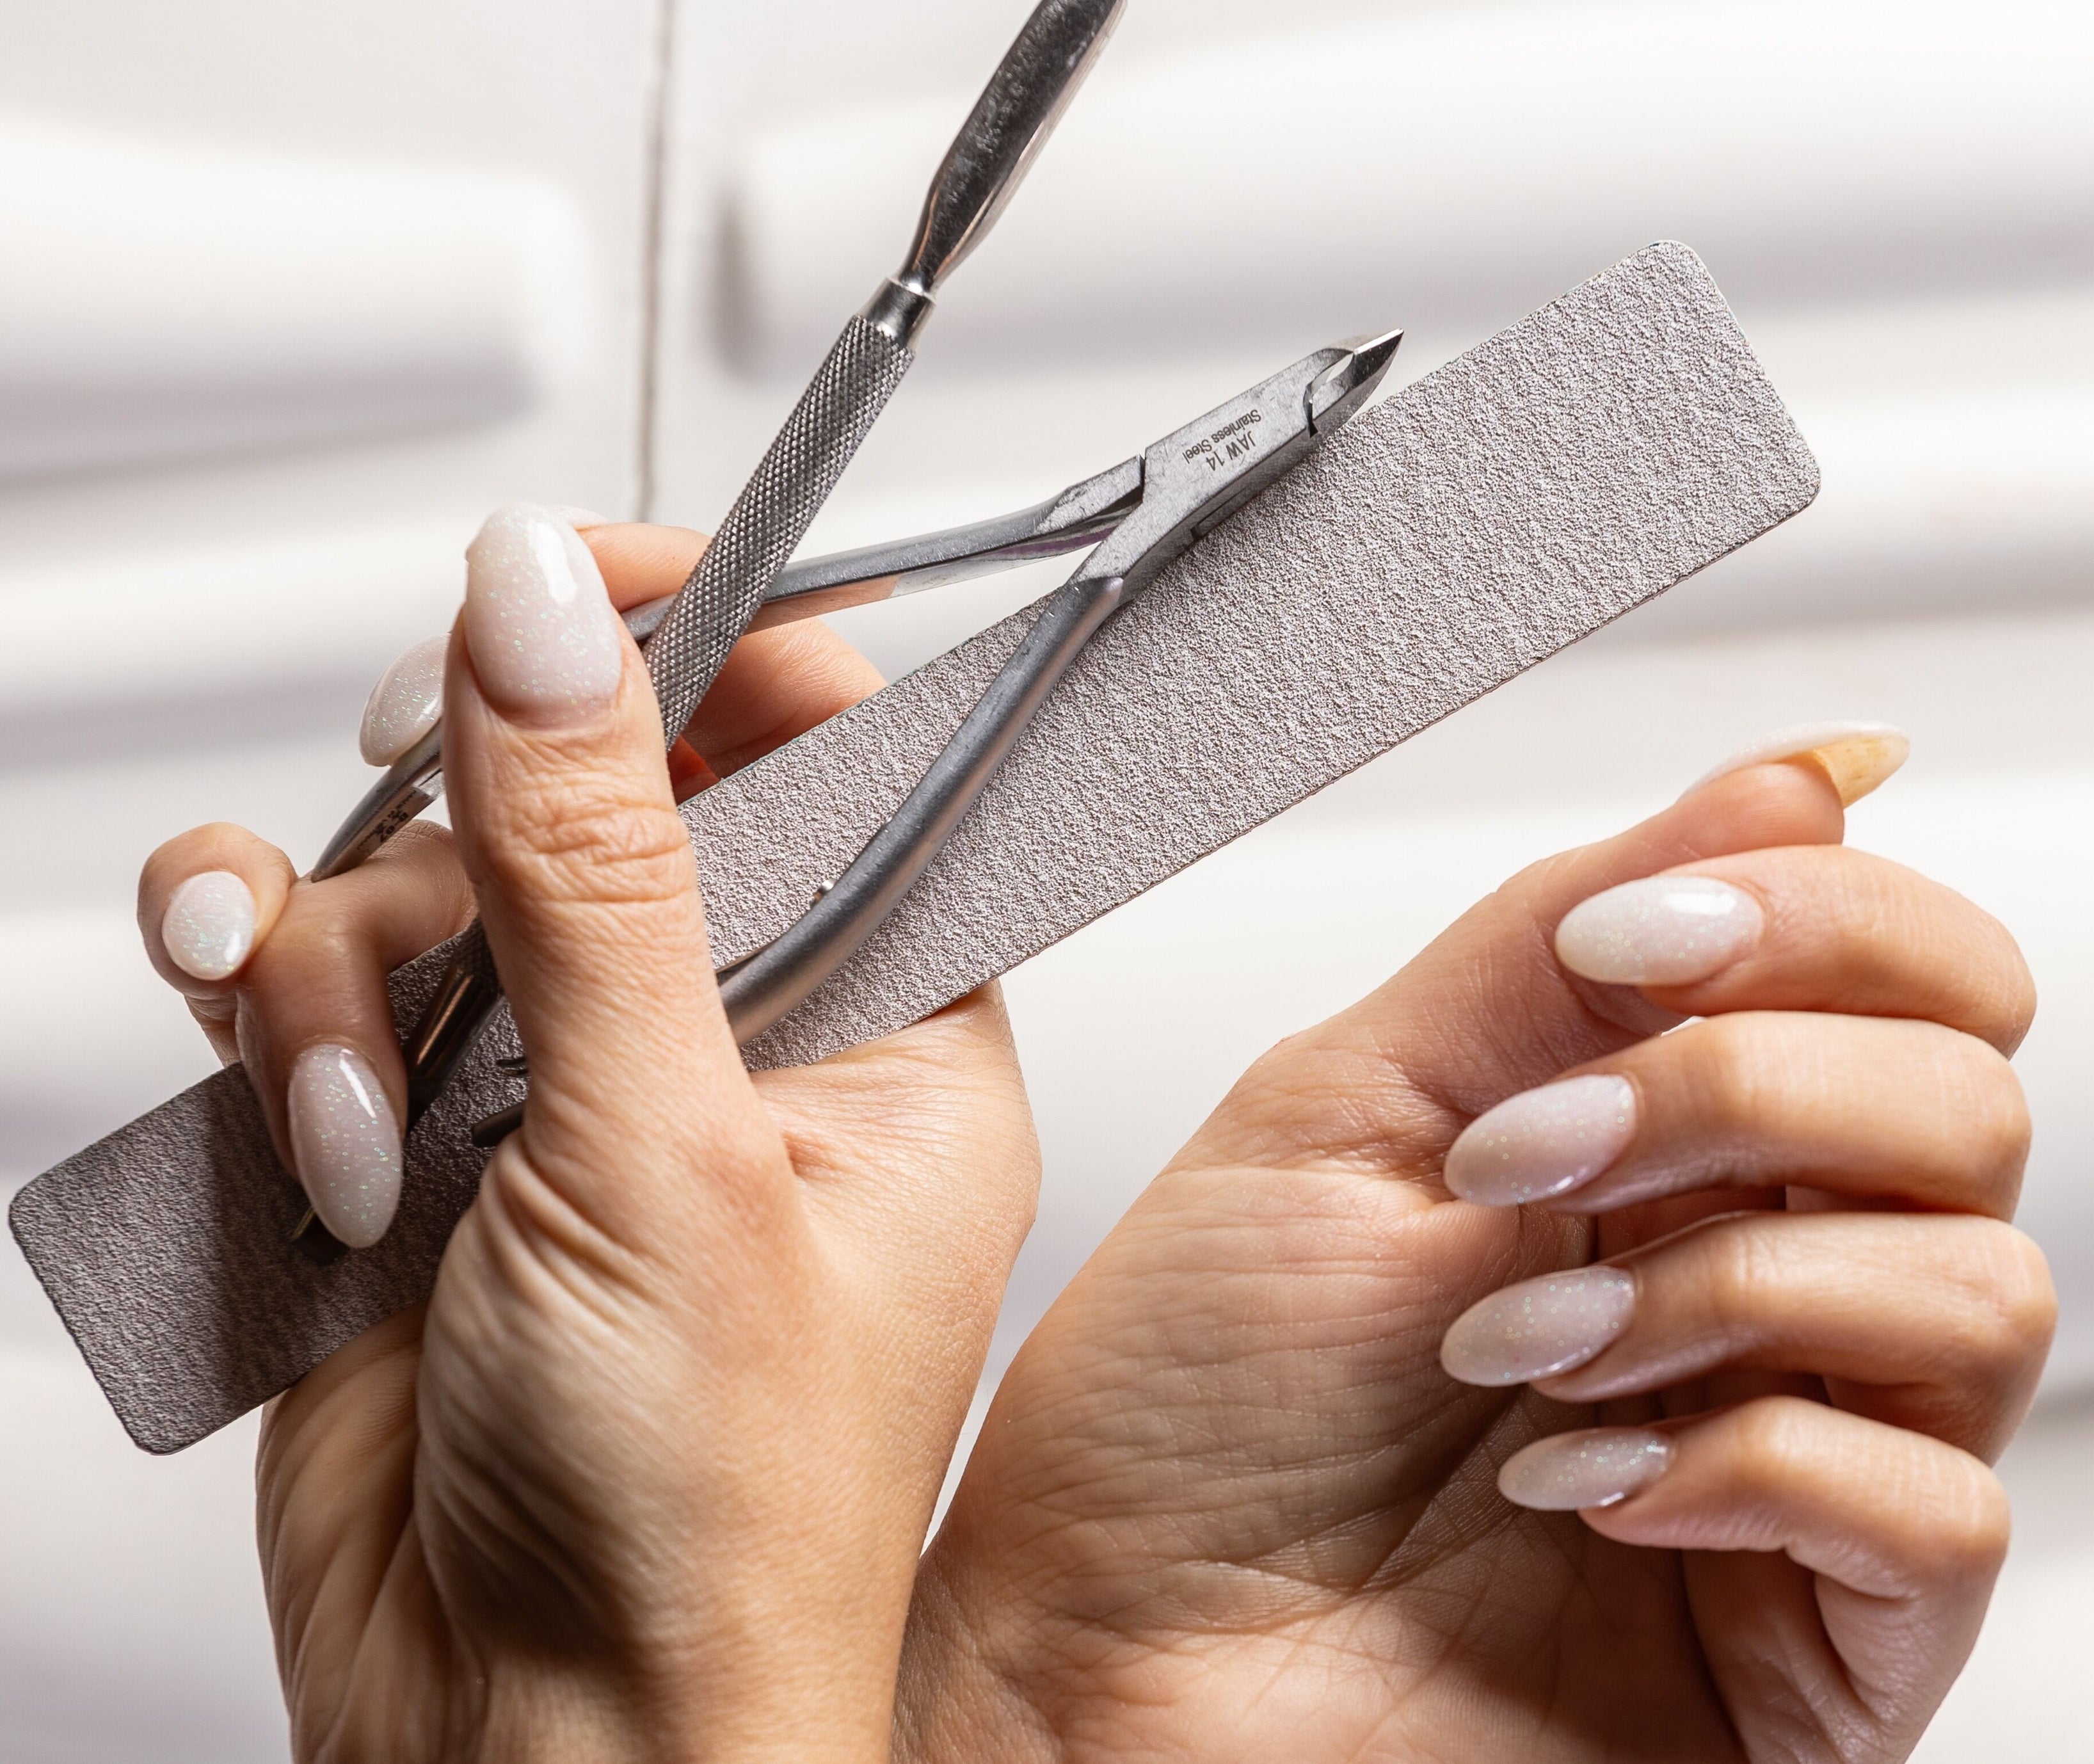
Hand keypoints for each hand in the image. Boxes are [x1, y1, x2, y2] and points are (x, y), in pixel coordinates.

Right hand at [137, 509, 1037, 1760]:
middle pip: (585, 775)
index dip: (704, 636)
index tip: (574, 587)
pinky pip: (311, 977)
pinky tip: (297, 1119)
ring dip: (355, 962)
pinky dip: (269, 1017)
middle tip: (453, 883)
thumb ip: (604, 861)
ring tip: (379, 1125)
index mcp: (889, 1021)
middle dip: (476, 825)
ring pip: (420, 871)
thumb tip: (555, 614)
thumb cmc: (708, 1530)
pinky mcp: (417, 1148)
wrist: (540, 1758)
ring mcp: (561, 1087)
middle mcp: (729, 1038)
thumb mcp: (671, 1155)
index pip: (825, 734)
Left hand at [901, 727, 2047, 1762]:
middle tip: (1532, 1162)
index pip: (1910, 973)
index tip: (1623, 952)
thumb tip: (1802, 773)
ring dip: (1725, 1289)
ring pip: (1993, 1287)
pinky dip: (1759, 1463)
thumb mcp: (1352, 1105)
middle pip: (1975, 1100)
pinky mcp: (1827, 1641)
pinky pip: (1943, 1511)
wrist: (1103, 1677)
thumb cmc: (1184, 1422)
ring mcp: (1808, 1461)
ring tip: (1526, 1357)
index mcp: (1669, 1144)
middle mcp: (1762, 1283)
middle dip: (1746, 1096)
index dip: (1814, 919)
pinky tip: (1592, 1481)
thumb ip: (1572, 936)